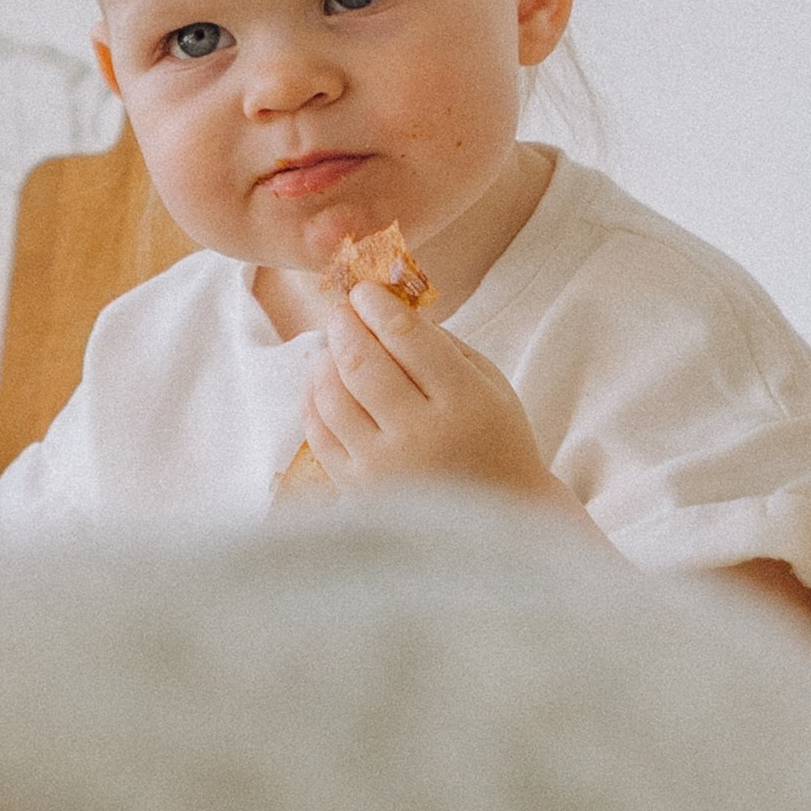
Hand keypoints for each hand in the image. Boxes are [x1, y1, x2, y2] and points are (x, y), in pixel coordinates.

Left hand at [303, 282, 559, 504]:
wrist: (498, 519)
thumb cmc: (495, 439)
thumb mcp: (489, 383)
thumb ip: (442, 344)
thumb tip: (387, 308)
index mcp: (463, 402)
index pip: (406, 337)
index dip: (377, 305)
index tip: (364, 291)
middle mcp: (420, 435)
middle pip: (362, 363)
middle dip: (344, 325)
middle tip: (340, 310)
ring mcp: (383, 466)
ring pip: (332, 397)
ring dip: (324, 361)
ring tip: (332, 348)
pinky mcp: (357, 490)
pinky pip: (318, 434)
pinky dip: (313, 400)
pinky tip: (321, 383)